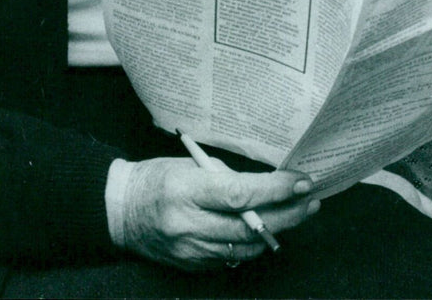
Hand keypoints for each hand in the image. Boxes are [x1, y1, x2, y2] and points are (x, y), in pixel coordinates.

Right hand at [120, 156, 319, 270]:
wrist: (120, 211)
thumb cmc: (155, 178)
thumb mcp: (187, 164)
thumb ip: (224, 176)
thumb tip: (264, 183)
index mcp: (184, 190)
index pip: (239, 194)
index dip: (275, 190)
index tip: (300, 182)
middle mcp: (187, 224)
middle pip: (250, 226)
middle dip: (287, 214)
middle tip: (310, 202)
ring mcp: (190, 250)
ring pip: (246, 246)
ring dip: (276, 231)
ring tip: (296, 213)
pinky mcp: (192, 266)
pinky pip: (232, 256)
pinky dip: (252, 243)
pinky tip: (266, 228)